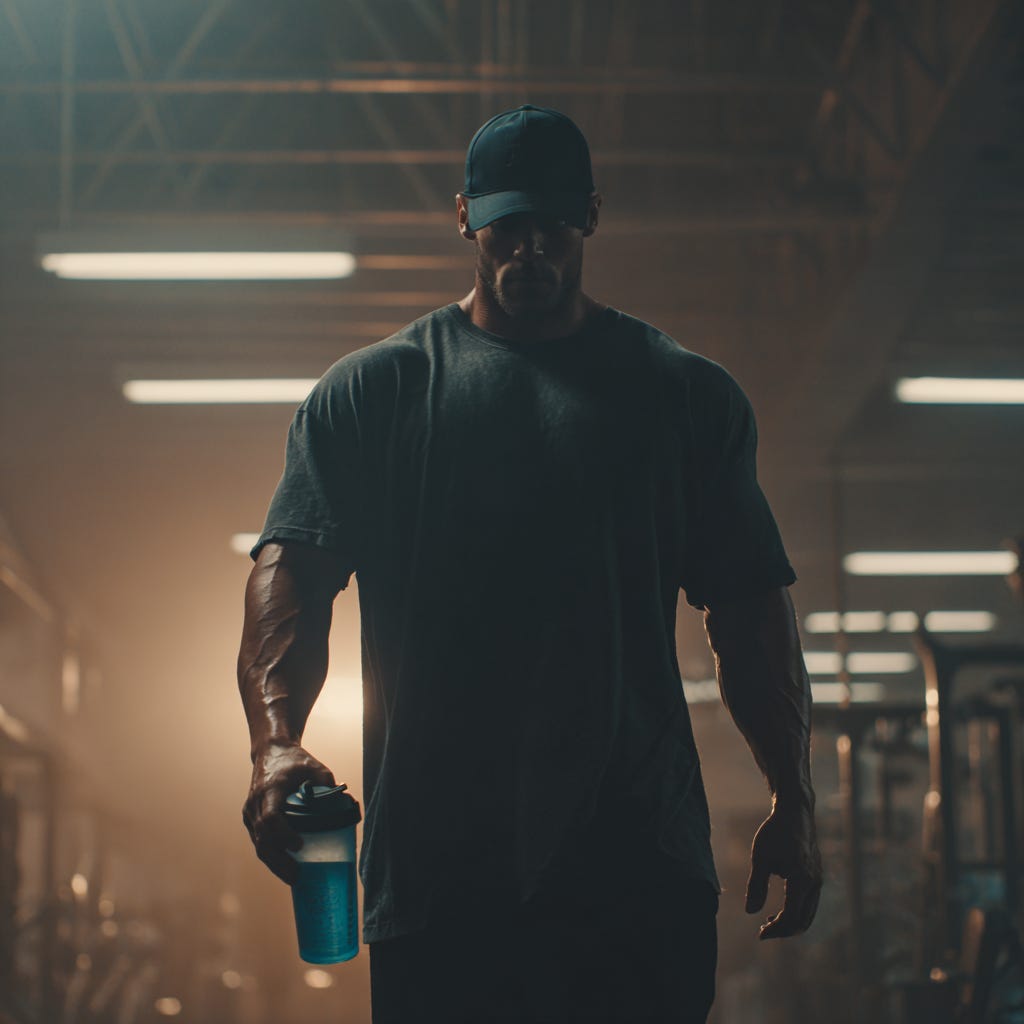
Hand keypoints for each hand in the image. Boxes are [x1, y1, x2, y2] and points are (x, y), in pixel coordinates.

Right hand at [242, 742, 335, 884]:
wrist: (270, 751)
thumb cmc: (294, 759)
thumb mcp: (314, 766)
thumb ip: (327, 782)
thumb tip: (344, 802)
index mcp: (269, 790)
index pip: (270, 818)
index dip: (283, 835)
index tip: (299, 845)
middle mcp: (255, 803)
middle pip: (262, 839)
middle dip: (279, 861)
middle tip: (297, 876)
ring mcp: (250, 811)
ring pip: (259, 844)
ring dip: (274, 864)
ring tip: (293, 878)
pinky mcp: (251, 818)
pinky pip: (258, 840)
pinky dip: (271, 855)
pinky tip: (284, 867)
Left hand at [746, 803, 822, 939]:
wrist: (795, 812)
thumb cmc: (775, 832)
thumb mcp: (760, 857)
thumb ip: (756, 886)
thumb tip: (750, 913)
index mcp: (801, 880)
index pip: (791, 918)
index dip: (776, 930)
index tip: (760, 934)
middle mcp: (814, 883)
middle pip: (803, 921)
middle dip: (783, 931)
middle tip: (763, 931)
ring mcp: (818, 880)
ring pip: (808, 914)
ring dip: (790, 923)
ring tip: (768, 922)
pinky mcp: (817, 876)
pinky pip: (810, 904)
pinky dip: (796, 913)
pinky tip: (779, 910)